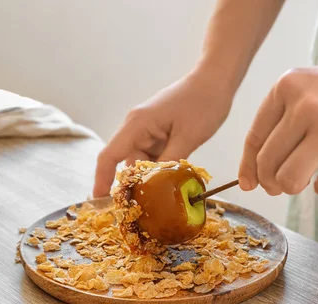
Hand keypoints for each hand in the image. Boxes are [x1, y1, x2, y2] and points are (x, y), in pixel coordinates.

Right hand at [93, 68, 233, 196]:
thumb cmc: (202, 103)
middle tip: (146, 208)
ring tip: (166, 194)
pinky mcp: (158, 132)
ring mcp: (147, 129)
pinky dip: (161, 169)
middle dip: (134, 184)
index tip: (101, 202)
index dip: (102, 180)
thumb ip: (168, 164)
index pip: (109, 156)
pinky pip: (154, 156)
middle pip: (126, 162)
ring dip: (152, 177)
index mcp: (137, 124)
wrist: (216, 80)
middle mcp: (136, 127)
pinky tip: (174, 179)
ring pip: (142, 162)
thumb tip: (154, 188)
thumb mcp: (188, 138)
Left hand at [238, 44, 317, 195]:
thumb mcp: (310, 87)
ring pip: (288, 180)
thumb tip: (252, 178)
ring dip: (295, 186)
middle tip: (282, 184)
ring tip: (309, 175)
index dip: (248, 167)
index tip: (249, 184)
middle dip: (271, 182)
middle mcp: (304, 105)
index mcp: (287, 87)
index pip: (254, 138)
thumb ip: (281, 123)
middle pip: (267, 163)